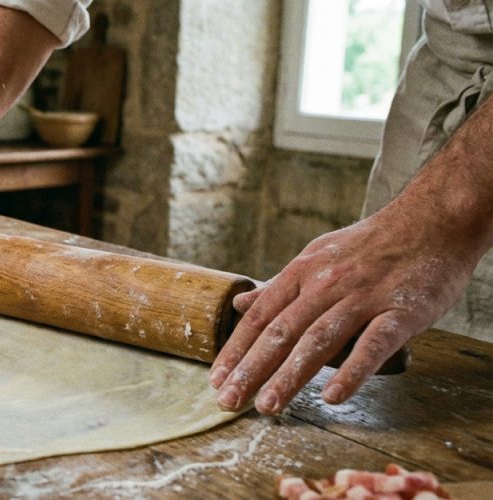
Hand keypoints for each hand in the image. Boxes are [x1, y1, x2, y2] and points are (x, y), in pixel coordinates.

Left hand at [208, 207, 479, 415]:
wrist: (434, 220)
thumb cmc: (372, 245)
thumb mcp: (317, 256)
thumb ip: (280, 286)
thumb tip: (240, 304)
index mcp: (303, 272)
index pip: (260, 318)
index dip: (236, 351)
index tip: (217, 381)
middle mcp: (326, 284)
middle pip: (280, 332)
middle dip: (251, 370)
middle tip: (230, 402)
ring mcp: (363, 297)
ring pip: (318, 340)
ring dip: (289, 376)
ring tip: (268, 406)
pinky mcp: (402, 311)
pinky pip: (373, 344)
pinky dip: (352, 371)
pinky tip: (332, 396)